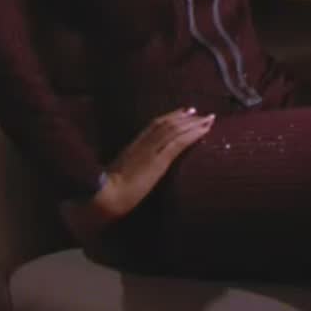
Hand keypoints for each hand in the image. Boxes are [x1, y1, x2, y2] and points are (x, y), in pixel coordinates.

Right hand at [60, 108, 213, 245]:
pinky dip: (193, 134)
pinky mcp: (158, 162)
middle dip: (183, 117)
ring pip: (175, 130)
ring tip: (208, 118)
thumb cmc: (104, 194)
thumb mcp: (116, 178)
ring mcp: (151, 152)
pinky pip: (178, 143)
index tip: (182, 112)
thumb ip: (127, 172)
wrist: (102, 199)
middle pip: (166, 124)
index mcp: (131, 148)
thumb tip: (133, 176)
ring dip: (193, 123)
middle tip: (198, 111)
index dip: (169, 118)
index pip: (153, 127)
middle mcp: (142, 145)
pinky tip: (205, 131)